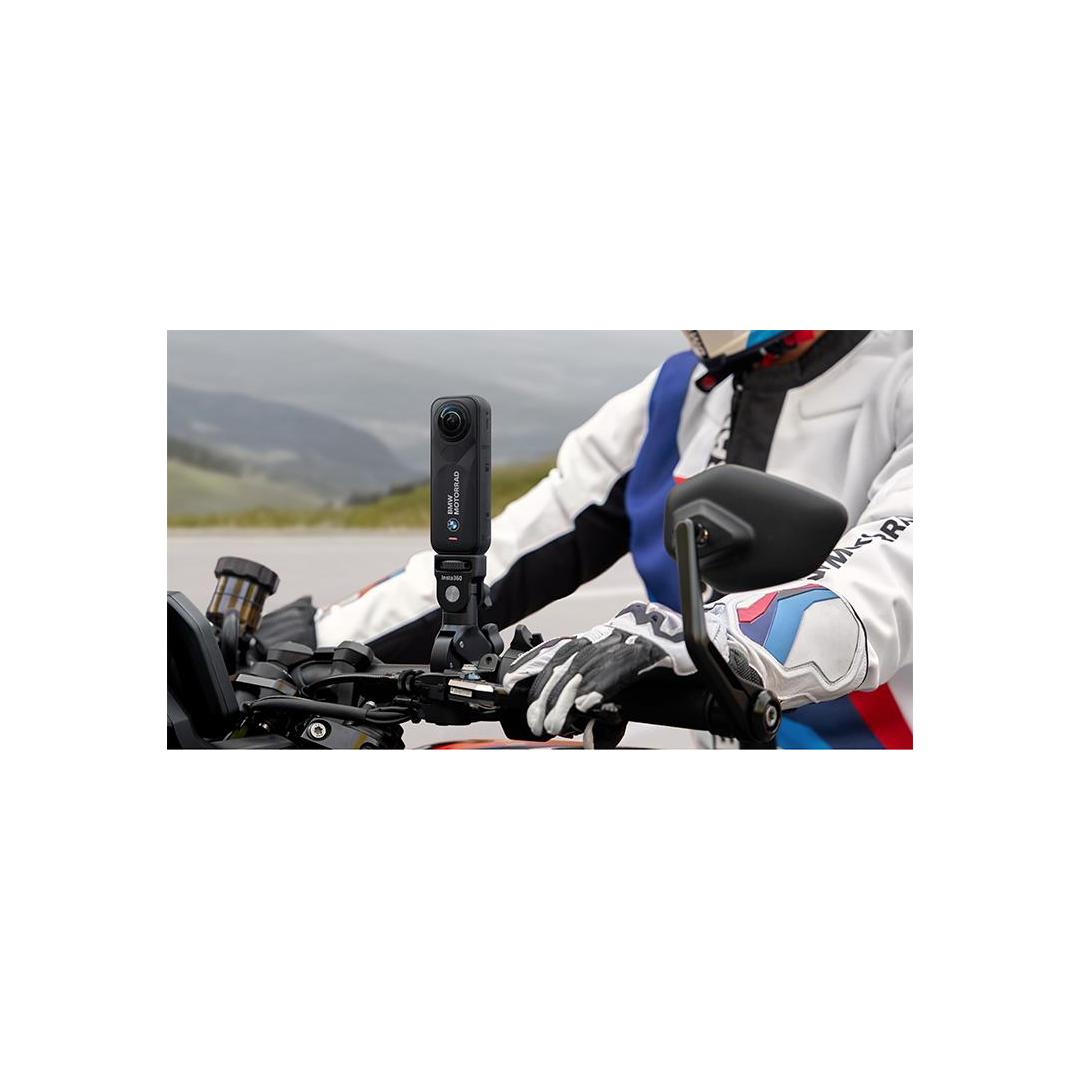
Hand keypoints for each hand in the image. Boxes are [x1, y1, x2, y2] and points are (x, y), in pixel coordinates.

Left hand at [503, 603, 715, 735]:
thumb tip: (591, 735)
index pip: (561, 651)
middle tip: (537, 724)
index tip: (510, 688)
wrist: (716, 646)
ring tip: (555, 724)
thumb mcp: (631, 682)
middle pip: (569, 660)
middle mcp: (614, 633)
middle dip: (547, 693)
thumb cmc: (672, 669)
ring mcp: (634, 638)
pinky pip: (621, 669)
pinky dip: (599, 688)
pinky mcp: (655, 650)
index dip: (534, 668)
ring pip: (589, 665)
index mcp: (605, 637)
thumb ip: (607, 705)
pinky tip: (585, 706)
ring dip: (566, 698)